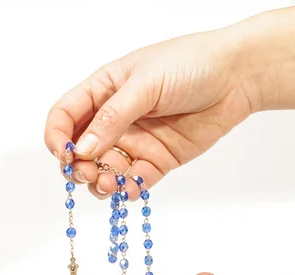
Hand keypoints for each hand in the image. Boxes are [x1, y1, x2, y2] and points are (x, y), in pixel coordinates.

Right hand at [44, 27, 256, 199]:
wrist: (237, 76)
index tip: (65, 154)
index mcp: (103, 91)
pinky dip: (130, 189)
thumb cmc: (189, 64)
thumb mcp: (145, 84)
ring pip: (106, 169)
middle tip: (87, 173)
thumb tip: (82, 148)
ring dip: (101, 181)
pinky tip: (132, 189)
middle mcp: (115, 119)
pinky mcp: (158, 159)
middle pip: (82, 150)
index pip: (65, 116)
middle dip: (78, 166)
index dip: (57, 137)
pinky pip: (136, 181)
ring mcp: (136, 141)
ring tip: (108, 184)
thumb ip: (113, 117)